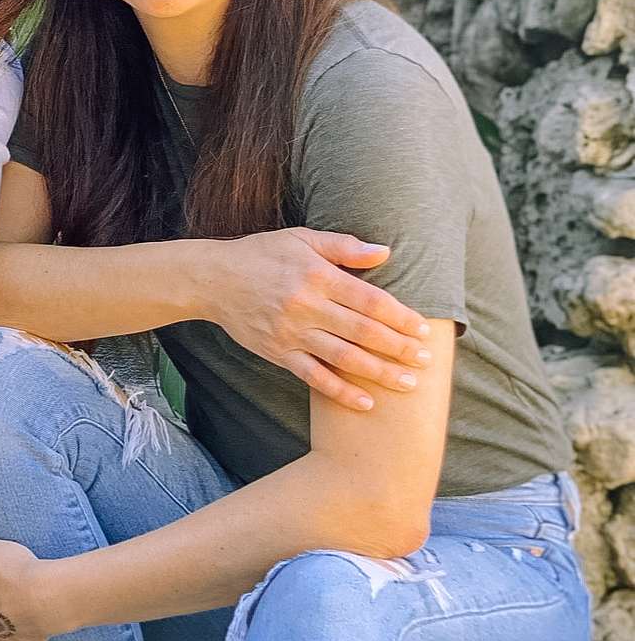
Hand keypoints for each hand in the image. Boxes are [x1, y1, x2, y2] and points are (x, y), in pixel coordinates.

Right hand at [205, 228, 431, 410]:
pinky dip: (341, 391)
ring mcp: (291, 333)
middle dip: (399, 347)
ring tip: (408, 384)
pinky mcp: (278, 353)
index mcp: (317, 276)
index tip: (423, 329)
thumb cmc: (261, 254)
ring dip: (379, 372)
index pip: (369, 300)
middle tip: (426, 360)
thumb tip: (384, 252)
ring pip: (344, 357)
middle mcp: (306, 306)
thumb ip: (344, 247)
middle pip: (362, 332)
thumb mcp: (302, 238)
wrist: (213, 280)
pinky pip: (314, 377)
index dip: (399, 316)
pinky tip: (366, 402)